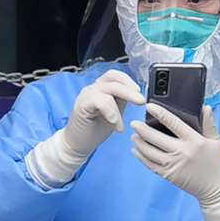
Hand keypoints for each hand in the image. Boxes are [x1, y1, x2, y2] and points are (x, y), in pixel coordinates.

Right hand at [24, 69, 143, 186]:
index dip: (128, 81)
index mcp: (100, 88)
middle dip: (130, 90)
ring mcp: (86, 96)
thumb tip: (138, 95)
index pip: (114, 75)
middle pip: (113, 79)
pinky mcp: (81, 106)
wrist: (78, 144)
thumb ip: (122, 101)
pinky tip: (114, 123)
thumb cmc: (95, 129)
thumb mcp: (114, 112)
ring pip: (108, 89)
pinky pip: (100, 102)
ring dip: (120, 105)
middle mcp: (92, 88)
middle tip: (141, 101)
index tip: (139, 92)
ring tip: (122, 123)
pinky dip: (111, 112)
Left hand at [132, 103, 219, 220]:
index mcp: (194, 140)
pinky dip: (141, 156)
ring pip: (149, 151)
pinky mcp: (168, 175)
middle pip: (156, 137)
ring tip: (134, 136)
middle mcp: (182, 152)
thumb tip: (205, 107)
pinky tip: (136, 150)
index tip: (149, 106)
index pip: (174, 122)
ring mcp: (173, 164)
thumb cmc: (216, 163)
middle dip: (142, 129)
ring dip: (139, 143)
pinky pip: (150, 164)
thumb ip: (209, 123)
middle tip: (134, 123)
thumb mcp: (216, 141)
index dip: (160, 113)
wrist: (215, 189)